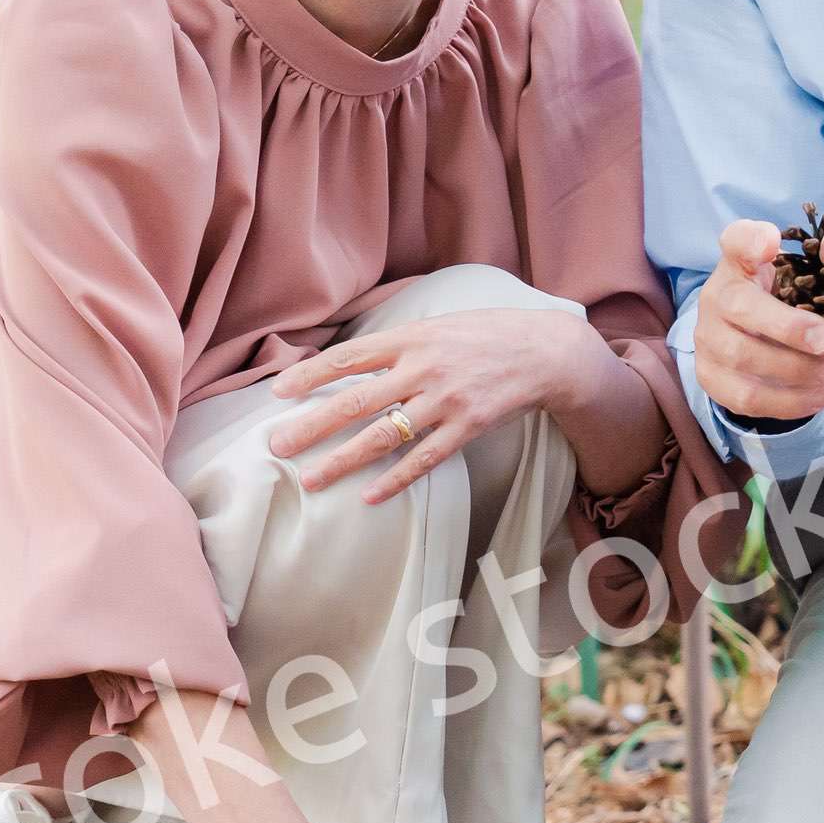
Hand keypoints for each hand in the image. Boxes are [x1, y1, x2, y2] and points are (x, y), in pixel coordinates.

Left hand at [265, 308, 606, 501]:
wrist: (546, 351)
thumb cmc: (488, 336)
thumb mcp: (440, 326)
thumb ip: (400, 343)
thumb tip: (353, 362)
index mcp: (412, 338)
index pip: (350, 357)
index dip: (310, 374)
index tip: (277, 393)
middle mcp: (424, 368)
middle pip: (356, 400)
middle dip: (312, 425)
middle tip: (278, 447)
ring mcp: (446, 399)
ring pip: (384, 436)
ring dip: (343, 461)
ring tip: (311, 480)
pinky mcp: (468, 426)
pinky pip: (424, 458)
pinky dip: (395, 479)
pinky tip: (369, 496)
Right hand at [690, 217, 823, 424]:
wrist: (743, 330)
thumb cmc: (774, 295)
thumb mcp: (787, 269)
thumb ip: (789, 257)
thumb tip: (770, 241)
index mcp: (736, 264)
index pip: (736, 242)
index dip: (752, 242)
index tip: (772, 246)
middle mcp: (714, 298)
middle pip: (741, 309)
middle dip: (788, 330)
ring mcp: (706, 340)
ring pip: (742, 359)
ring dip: (792, 371)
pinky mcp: (711, 378)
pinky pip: (745, 397)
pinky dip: (787, 403)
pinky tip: (818, 398)